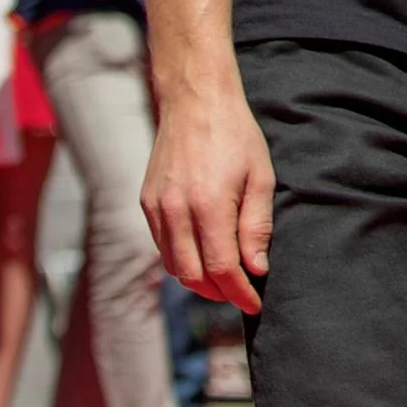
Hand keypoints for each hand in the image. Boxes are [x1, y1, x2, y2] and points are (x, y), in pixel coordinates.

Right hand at [143, 78, 275, 313]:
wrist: (195, 102)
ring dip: (199, 281)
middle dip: (219, 293)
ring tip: (225, 280)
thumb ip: (256, 226)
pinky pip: (162, 246)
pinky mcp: (146, 203)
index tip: (255, 304)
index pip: (221, 269)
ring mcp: (156, 208)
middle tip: (242, 295)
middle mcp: (176, 211)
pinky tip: (203, 256)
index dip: (239, 293)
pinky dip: (182, 260)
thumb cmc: (236, 136)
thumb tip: (256, 269)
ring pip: (174, 266)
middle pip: (193, 276)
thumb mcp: (260, 177)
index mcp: (208, 205)